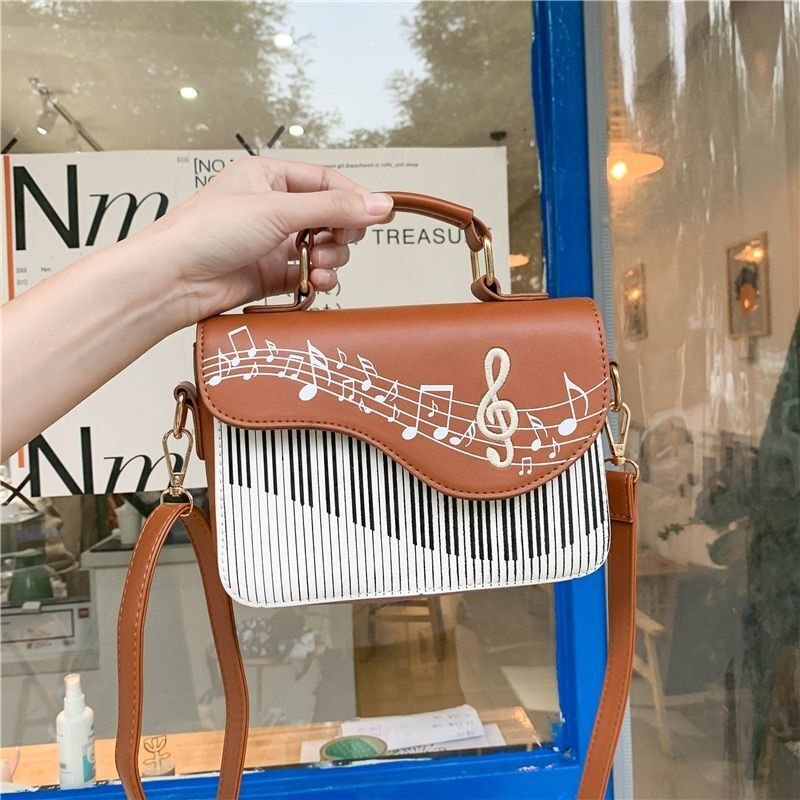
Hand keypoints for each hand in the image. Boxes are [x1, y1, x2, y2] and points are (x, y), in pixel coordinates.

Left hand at [127, 157, 393, 326]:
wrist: (174, 280)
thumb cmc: (206, 233)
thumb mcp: (277, 210)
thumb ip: (334, 208)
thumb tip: (380, 204)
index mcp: (269, 177)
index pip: (327, 182)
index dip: (355, 198)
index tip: (378, 215)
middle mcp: (273, 208)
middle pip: (331, 217)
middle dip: (341, 233)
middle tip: (337, 243)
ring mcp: (274, 243)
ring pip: (324, 248)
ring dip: (332, 259)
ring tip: (320, 267)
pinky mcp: (273, 274)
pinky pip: (311, 274)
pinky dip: (320, 279)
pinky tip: (316, 283)